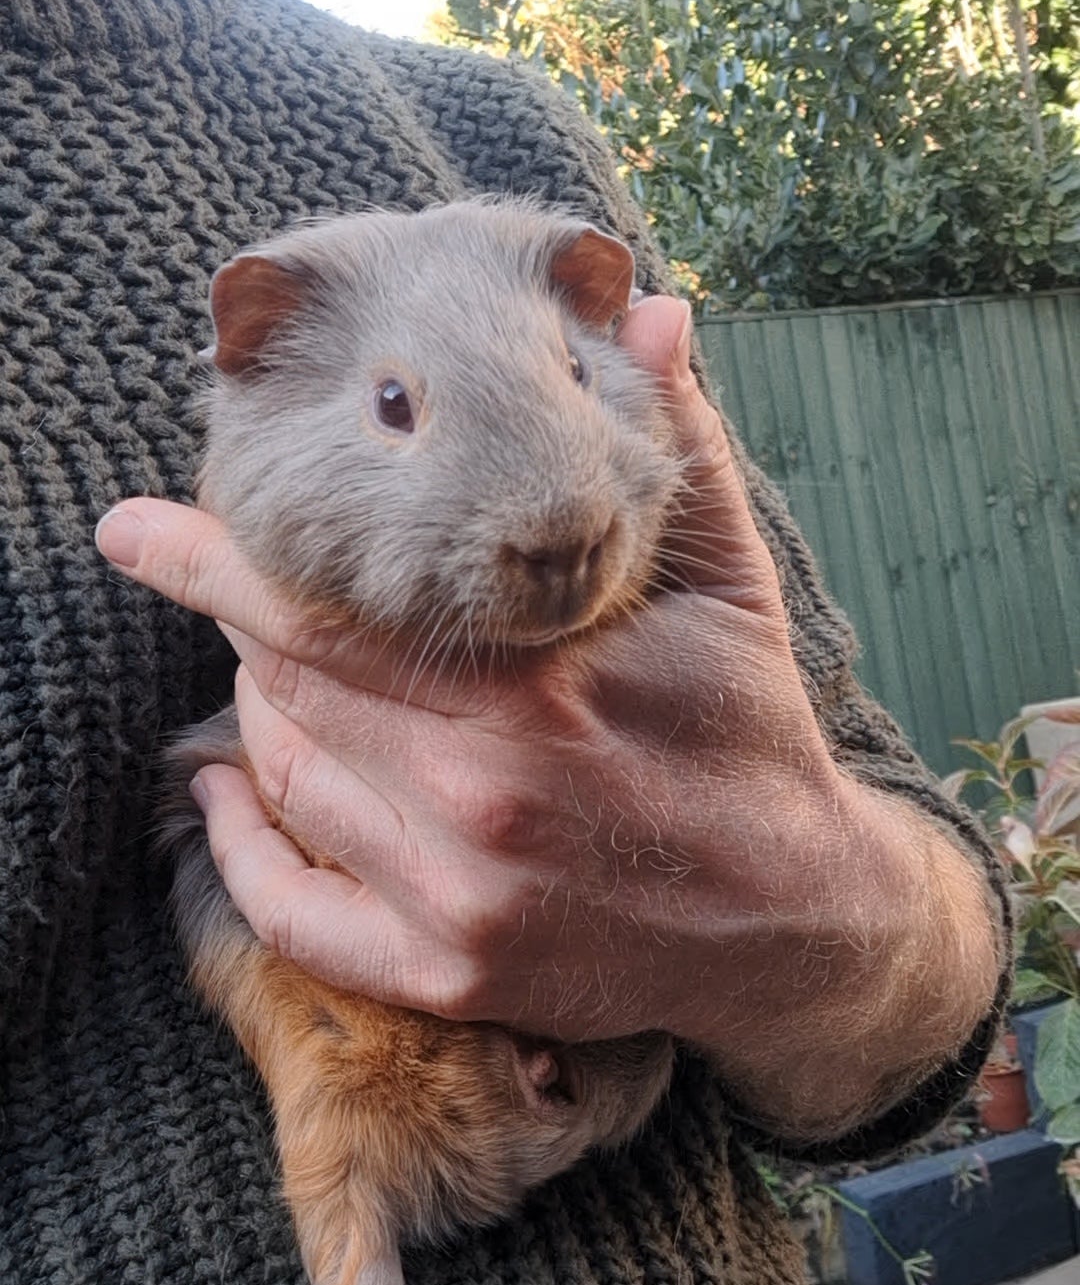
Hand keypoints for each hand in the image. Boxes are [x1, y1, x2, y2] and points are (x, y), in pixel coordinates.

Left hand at [96, 296, 1002, 1138]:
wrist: (796, 921)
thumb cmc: (749, 733)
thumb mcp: (728, 582)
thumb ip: (674, 446)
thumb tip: (652, 310)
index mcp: (536, 685)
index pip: (327, 606)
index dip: (215, 561)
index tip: (135, 527)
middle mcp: (480, 792)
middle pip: (289, 684)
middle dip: (241, 622)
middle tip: (228, 581)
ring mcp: (459, 896)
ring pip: (287, 778)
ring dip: (258, 712)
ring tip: (275, 665)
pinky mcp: (451, 973)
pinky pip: (295, 914)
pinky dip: (240, 851)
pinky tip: (223, 800)